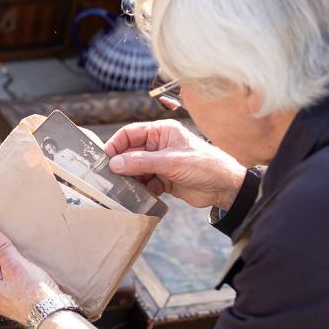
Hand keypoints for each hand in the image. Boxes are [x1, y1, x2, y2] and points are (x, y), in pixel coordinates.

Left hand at [0, 224, 60, 325]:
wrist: (55, 318)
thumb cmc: (36, 293)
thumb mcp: (16, 265)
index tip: (3, 231)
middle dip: (3, 252)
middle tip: (17, 242)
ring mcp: (7, 301)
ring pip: (6, 274)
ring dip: (14, 263)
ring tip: (27, 255)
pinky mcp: (20, 304)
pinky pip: (16, 283)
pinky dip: (22, 274)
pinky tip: (33, 270)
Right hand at [105, 120, 246, 209]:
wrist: (224, 188)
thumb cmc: (204, 166)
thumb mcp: (171, 162)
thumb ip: (141, 162)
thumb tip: (115, 164)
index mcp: (161, 132)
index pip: (130, 133)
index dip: (115, 144)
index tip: (104, 159)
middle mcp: (159, 145)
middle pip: (131, 153)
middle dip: (121, 165)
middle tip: (109, 178)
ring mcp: (161, 163)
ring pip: (136, 170)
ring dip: (130, 180)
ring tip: (123, 189)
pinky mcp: (164, 180)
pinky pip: (145, 183)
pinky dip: (141, 190)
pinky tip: (140, 196)